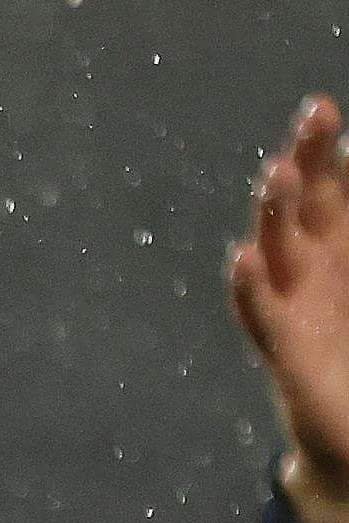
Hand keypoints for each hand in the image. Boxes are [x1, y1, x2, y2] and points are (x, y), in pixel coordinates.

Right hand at [231, 96, 348, 522]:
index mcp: (344, 254)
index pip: (336, 191)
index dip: (330, 154)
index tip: (324, 110)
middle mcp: (314, 274)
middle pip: (308, 206)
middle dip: (308, 161)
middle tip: (313, 114)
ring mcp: (294, 311)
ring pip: (278, 252)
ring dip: (275, 215)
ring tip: (277, 177)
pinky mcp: (286, 354)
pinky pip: (261, 316)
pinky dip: (248, 288)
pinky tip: (243, 260)